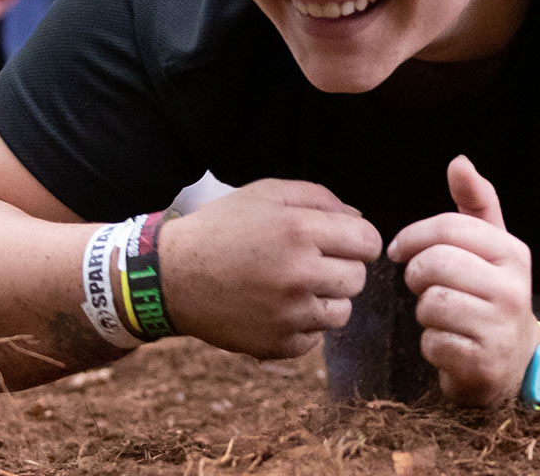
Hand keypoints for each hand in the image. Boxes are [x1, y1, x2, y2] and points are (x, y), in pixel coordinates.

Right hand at [158, 178, 381, 358]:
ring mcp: (288, 315)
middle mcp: (298, 274)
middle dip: (342, 268)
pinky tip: (277, 308)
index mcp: (299, 231)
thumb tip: (359, 217)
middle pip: (358, 279)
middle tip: (313, 263)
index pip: (368, 242)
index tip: (344, 242)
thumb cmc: (221, 228)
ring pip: (342, 313)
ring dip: (326, 300)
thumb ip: (318, 198)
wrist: (172, 277)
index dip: (360, 240)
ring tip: (294, 287)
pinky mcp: (276, 344)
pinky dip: (303, 326)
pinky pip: (315, 339)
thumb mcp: (265, 194)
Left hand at [386, 156, 539, 407]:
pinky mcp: (484, 364)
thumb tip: (459, 161)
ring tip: (440, 316)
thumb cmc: (493, 295)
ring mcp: (500, 328)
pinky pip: (433, 343)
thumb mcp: (492, 247)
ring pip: (431, 304)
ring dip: (424, 312)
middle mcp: (512, 288)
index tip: (398, 250)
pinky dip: (430, 345)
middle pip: (436, 264)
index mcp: (512, 252)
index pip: (450, 228)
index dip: (413, 236)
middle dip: (416, 275)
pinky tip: (447, 344)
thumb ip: (476, 203)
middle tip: (421, 285)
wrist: (519, 363)